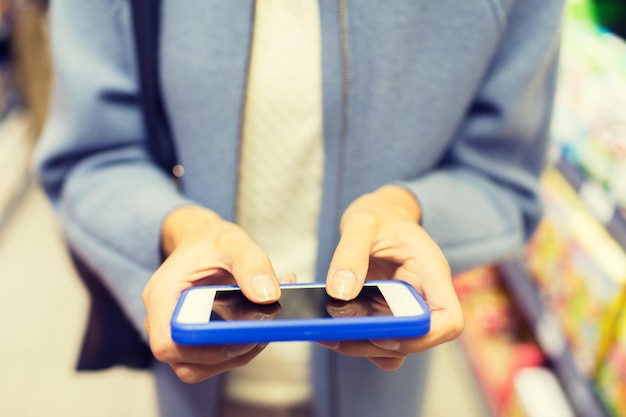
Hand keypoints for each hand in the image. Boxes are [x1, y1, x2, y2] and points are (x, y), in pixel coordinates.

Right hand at [142, 205, 281, 382]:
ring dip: (234, 357)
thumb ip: (253, 265)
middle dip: (227, 355)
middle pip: (185, 363)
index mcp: (162, 295)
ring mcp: (175, 333)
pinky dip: (236, 350)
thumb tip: (268, 296)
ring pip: (198, 367)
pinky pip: (209, 359)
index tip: (240, 336)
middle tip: (260, 334)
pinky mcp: (192, 340)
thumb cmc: (212, 242)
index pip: (167, 343)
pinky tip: (258, 327)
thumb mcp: (235, 243)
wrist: (203, 242)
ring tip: (262, 330)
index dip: (202, 349)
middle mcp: (162, 319)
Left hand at [322, 186, 463, 369]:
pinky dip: (354, 340)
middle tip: (335, 333)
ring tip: (325, 331)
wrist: (378, 215)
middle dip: (377, 344)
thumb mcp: (362, 222)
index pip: (449, 320)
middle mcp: (424, 297)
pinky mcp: (387, 316)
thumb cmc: (378, 215)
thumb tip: (340, 293)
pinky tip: (328, 326)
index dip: (423, 336)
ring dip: (361, 346)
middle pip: (416, 341)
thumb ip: (350, 253)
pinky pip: (377, 341)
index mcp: (431, 273)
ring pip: (394, 348)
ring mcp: (406, 311)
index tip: (384, 334)